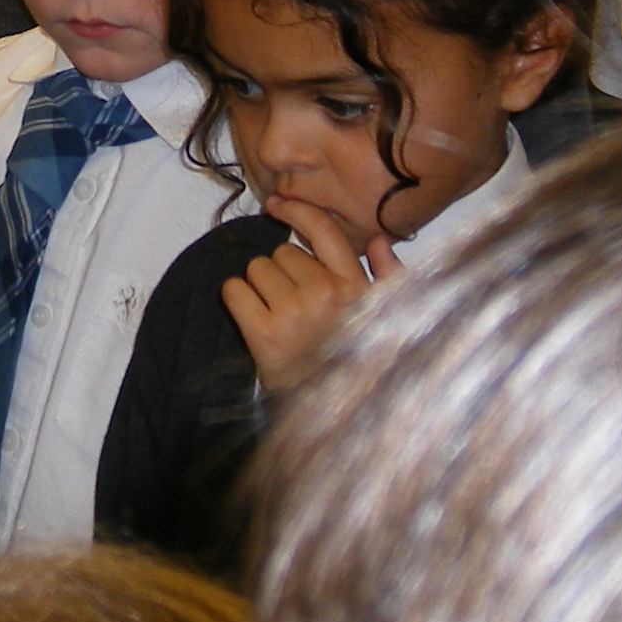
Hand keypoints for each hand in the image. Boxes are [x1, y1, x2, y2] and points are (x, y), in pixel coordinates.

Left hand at [221, 198, 403, 391]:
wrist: (331, 416)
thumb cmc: (355, 361)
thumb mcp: (383, 318)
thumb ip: (387, 276)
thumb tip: (379, 239)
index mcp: (354, 285)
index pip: (323, 230)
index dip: (296, 212)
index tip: (276, 206)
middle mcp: (324, 293)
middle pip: (282, 252)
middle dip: (283, 272)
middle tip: (293, 304)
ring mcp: (292, 313)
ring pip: (257, 268)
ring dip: (260, 286)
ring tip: (277, 315)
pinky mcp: (262, 334)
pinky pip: (234, 290)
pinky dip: (236, 298)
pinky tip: (252, 317)